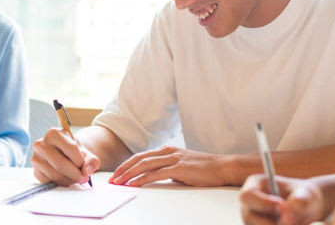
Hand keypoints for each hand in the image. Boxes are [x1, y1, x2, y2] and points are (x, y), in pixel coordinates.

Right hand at [31, 127, 99, 185]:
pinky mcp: (35, 171)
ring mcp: (36, 158)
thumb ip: (91, 160)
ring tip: (75, 178)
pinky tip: (67, 180)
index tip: (85, 166)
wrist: (63, 155)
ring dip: (69, 180)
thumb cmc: (74, 152)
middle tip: (83, 178)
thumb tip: (86, 171)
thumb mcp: (85, 152)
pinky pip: (50, 182)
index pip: (70, 148)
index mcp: (54, 133)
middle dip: (75, 174)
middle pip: (61, 164)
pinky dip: (61, 184)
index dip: (80, 161)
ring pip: (55, 175)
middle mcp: (41, 144)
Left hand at [108, 146, 229, 186]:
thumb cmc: (204, 169)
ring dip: (129, 174)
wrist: (222, 167)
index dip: (127, 165)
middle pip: (139, 159)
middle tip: (112, 180)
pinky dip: (142, 179)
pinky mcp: (178, 168)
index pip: (142, 156)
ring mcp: (173, 159)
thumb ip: (168, 169)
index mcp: (167, 150)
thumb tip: (154, 178)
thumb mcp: (182, 166)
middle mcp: (168, 152)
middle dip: (123, 169)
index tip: (117, 175)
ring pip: (144, 165)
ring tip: (118, 183)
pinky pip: (156, 174)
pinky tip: (134, 184)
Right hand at [240, 174, 323, 224]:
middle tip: (292, 222)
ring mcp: (251, 218)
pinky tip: (291, 224)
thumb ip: (299, 202)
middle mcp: (249, 202)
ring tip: (295, 222)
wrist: (307, 209)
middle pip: (249, 217)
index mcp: (255, 184)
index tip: (283, 207)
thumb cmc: (304, 196)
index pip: (248, 195)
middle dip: (271, 223)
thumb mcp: (306, 195)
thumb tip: (286, 217)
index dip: (263, 204)